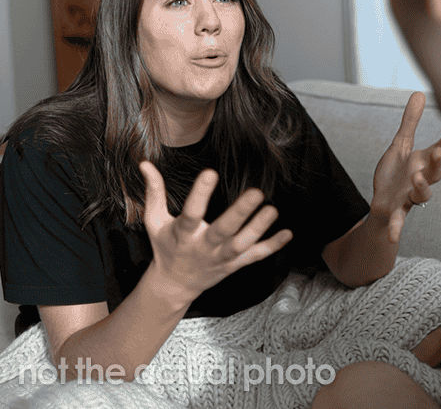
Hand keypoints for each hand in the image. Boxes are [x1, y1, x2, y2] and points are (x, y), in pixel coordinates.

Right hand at [140, 162, 292, 305]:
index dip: (200, 194)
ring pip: (242, 246)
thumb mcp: (155, 221)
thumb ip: (154, 192)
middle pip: (222, 232)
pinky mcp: (234, 265)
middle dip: (239, 214)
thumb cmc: (166, 246)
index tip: (210, 172)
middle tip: (256, 192)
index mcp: (182, 234)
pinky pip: (255, 256)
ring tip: (272, 210)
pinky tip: (287, 233)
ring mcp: (220, 258)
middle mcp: (203, 247)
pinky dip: (272, 246)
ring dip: (258, 229)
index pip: (190, 213)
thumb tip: (145, 163)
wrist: (175, 284)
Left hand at [372, 92, 440, 242]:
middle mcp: (421, 181)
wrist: (382, 201)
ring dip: (421, 188)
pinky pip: (398, 222)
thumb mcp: (400, 144)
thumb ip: (410, 121)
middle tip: (436, 151)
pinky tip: (393, 238)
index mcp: (423, 164)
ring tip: (416, 179)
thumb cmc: (395, 173)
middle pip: (436, 174)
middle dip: (437, 163)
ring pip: (422, 196)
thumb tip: (420, 92)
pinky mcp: (395, 211)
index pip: (440, 151)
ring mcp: (410, 197)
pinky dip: (396, 230)